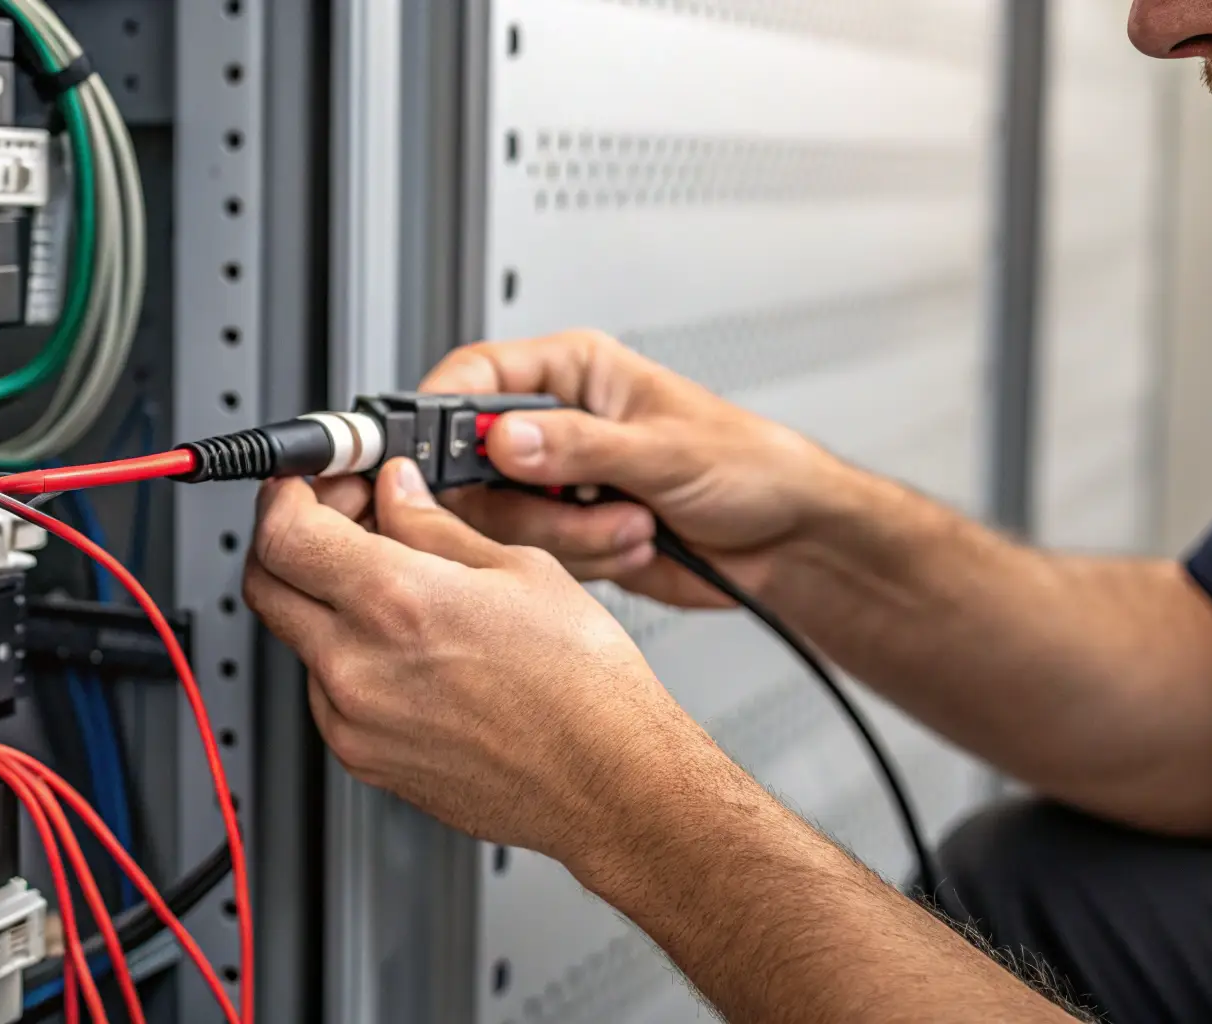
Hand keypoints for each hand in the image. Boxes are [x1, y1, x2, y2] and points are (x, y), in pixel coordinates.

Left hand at [243, 458, 710, 858]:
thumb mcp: (520, 568)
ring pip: (297, 639)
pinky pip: (327, 694)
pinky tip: (407, 648)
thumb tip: (396, 492)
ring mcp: (354, 722)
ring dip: (323, 602)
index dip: (286, 494)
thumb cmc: (584, 685)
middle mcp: (358, 666)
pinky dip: (347, 657)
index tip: (306, 485)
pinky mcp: (366, 760)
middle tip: (334, 522)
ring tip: (392, 587)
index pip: (282, 532)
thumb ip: (435, 525)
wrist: (610, 781)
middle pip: (264, 585)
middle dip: (285, 541)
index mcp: (394, 602)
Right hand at [421, 329, 842, 606]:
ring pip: (502, 522)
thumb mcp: (663, 448)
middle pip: (471, 465)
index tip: (426, 456)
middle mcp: (554, 427)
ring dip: (569, 536)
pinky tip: (634, 541)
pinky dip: (587, 560)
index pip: (474, 378)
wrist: (785, 538)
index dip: (440, 414)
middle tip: (570, 504)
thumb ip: (580, 445)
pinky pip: (536, 558)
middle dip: (524, 500)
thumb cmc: (748, 463)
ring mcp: (558, 485)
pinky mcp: (569, 535)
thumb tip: (505, 440)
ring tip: (632, 522)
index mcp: (571, 374)